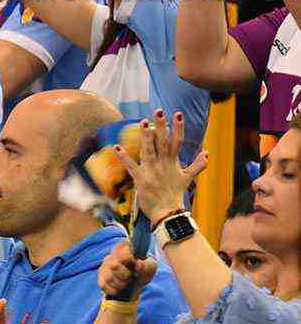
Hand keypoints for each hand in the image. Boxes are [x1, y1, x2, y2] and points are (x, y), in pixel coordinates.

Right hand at [98, 241, 157, 297]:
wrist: (137, 281)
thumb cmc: (143, 270)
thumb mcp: (150, 266)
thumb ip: (147, 265)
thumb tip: (138, 265)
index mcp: (124, 248)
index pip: (123, 253)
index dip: (130, 261)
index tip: (137, 266)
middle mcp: (112, 256)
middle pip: (114, 265)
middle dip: (125, 275)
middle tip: (131, 277)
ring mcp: (104, 267)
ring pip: (109, 277)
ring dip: (121, 284)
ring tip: (126, 284)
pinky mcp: (101, 278)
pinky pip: (104, 285)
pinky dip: (114, 289)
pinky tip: (120, 288)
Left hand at [114, 110, 207, 224]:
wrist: (167, 212)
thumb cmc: (176, 194)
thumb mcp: (188, 178)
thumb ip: (198, 165)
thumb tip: (206, 153)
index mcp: (173, 162)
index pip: (177, 141)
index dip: (178, 127)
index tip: (178, 114)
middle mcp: (163, 164)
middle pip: (162, 141)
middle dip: (161, 126)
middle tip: (158, 111)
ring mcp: (151, 170)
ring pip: (148, 149)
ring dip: (145, 136)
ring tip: (143, 122)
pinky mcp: (140, 178)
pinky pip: (130, 165)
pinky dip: (123, 156)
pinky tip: (116, 147)